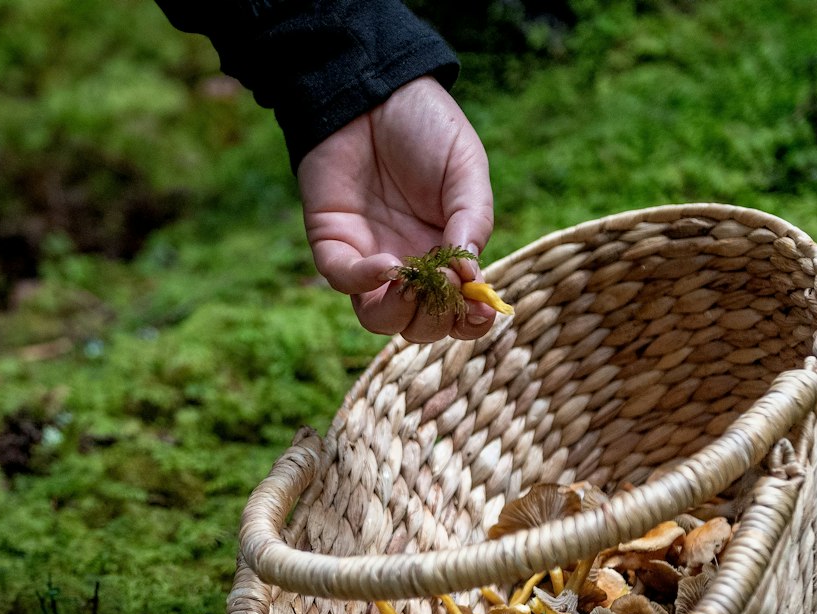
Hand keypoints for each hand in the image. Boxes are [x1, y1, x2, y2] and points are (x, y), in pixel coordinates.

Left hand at [298, 76, 495, 342]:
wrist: (374, 87)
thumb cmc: (426, 126)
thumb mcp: (465, 168)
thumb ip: (473, 220)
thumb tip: (470, 277)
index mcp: (448, 251)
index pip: (458, 309)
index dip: (471, 322)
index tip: (482, 313)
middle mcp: (410, 262)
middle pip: (420, 324)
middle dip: (436, 320)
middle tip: (446, 289)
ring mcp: (370, 256)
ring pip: (380, 317)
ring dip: (400, 314)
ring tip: (413, 284)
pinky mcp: (333, 242)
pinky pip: (344, 280)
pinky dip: (365, 282)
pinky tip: (388, 265)